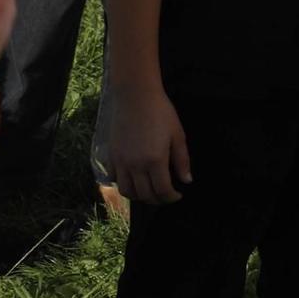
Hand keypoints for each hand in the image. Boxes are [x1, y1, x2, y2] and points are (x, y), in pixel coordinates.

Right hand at [108, 83, 190, 205]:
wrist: (135, 97)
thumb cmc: (161, 113)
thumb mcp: (178, 135)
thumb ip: (182, 160)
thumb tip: (186, 180)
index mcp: (155, 161)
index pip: (162, 190)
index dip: (171, 198)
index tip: (178, 195)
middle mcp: (135, 166)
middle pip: (144, 195)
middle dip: (157, 199)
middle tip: (165, 196)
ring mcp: (121, 162)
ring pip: (127, 191)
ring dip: (139, 196)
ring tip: (149, 191)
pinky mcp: (111, 156)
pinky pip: (115, 179)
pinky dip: (124, 185)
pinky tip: (133, 180)